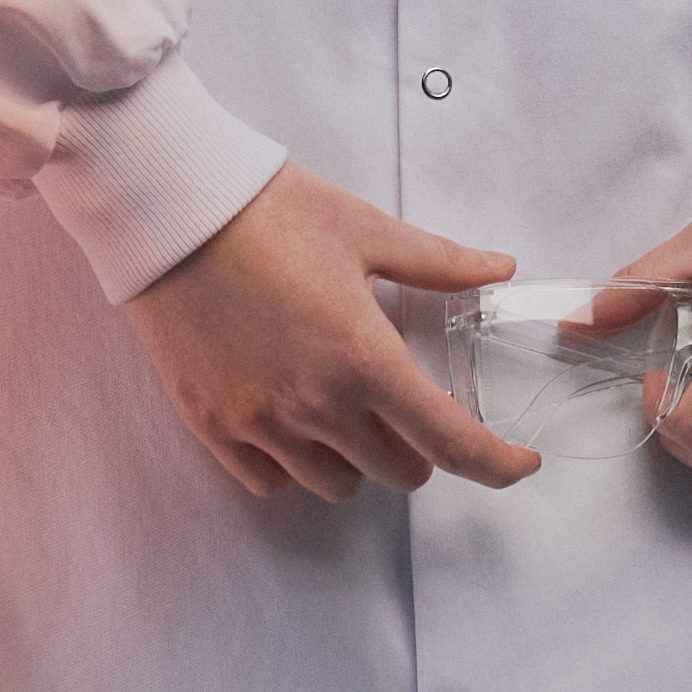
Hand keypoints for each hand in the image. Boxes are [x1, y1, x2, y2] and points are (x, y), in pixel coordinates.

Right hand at [127, 168, 527, 502]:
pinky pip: (270, 480)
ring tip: (345, 407)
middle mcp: (315, 403)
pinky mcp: (212, 423)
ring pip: (336, 484)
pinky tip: (292, 419)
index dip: (496, 466)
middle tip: (407, 403)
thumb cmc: (272, 211)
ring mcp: (259, 421)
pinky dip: (292, 463)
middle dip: (417, 445)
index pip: (451, 442)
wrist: (172, 208)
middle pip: (397, 471)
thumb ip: (440, 264)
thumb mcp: (367, 230)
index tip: (520, 466)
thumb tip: (501, 268)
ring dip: (357, 458)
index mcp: (364, 356)